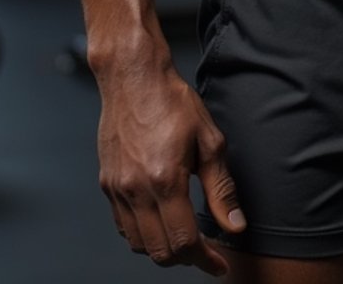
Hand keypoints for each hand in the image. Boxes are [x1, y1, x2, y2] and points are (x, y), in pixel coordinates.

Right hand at [97, 64, 245, 273]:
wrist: (133, 77)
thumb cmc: (172, 101)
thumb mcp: (209, 141)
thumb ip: (221, 189)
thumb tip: (234, 225)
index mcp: (165, 180)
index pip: (185, 241)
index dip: (205, 260)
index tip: (219, 264)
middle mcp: (136, 190)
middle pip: (160, 251)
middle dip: (186, 258)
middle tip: (205, 250)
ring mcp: (117, 190)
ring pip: (139, 244)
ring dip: (163, 249)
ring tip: (184, 235)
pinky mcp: (107, 185)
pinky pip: (124, 227)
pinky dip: (143, 235)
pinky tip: (160, 220)